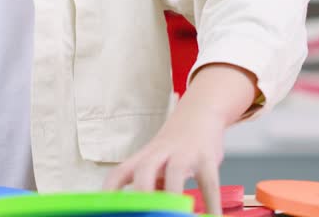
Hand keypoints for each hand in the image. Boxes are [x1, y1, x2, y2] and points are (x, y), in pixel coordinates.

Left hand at [103, 100, 224, 212]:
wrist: (199, 113)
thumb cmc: (174, 145)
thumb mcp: (158, 162)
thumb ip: (152, 185)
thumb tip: (149, 209)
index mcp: (142, 158)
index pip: (119, 173)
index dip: (110, 191)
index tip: (106, 207)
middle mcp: (159, 155)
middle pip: (143, 170)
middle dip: (142, 193)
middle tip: (144, 213)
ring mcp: (183, 155)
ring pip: (175, 174)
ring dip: (175, 197)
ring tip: (177, 215)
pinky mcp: (206, 158)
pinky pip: (209, 184)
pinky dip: (211, 203)